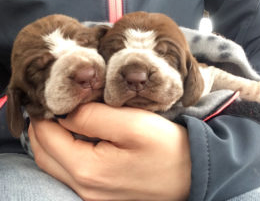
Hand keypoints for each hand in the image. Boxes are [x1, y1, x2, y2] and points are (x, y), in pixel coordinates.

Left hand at [28, 103, 190, 200]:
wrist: (192, 173)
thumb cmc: (167, 147)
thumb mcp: (132, 124)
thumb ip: (92, 117)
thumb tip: (66, 112)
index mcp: (88, 169)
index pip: (47, 137)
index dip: (43, 114)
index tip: (48, 95)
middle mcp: (85, 188)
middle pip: (45, 155)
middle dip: (42, 128)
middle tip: (50, 105)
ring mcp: (92, 195)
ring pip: (54, 166)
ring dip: (51, 141)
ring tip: (60, 117)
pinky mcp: (100, 194)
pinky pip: (70, 173)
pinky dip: (63, 153)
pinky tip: (75, 137)